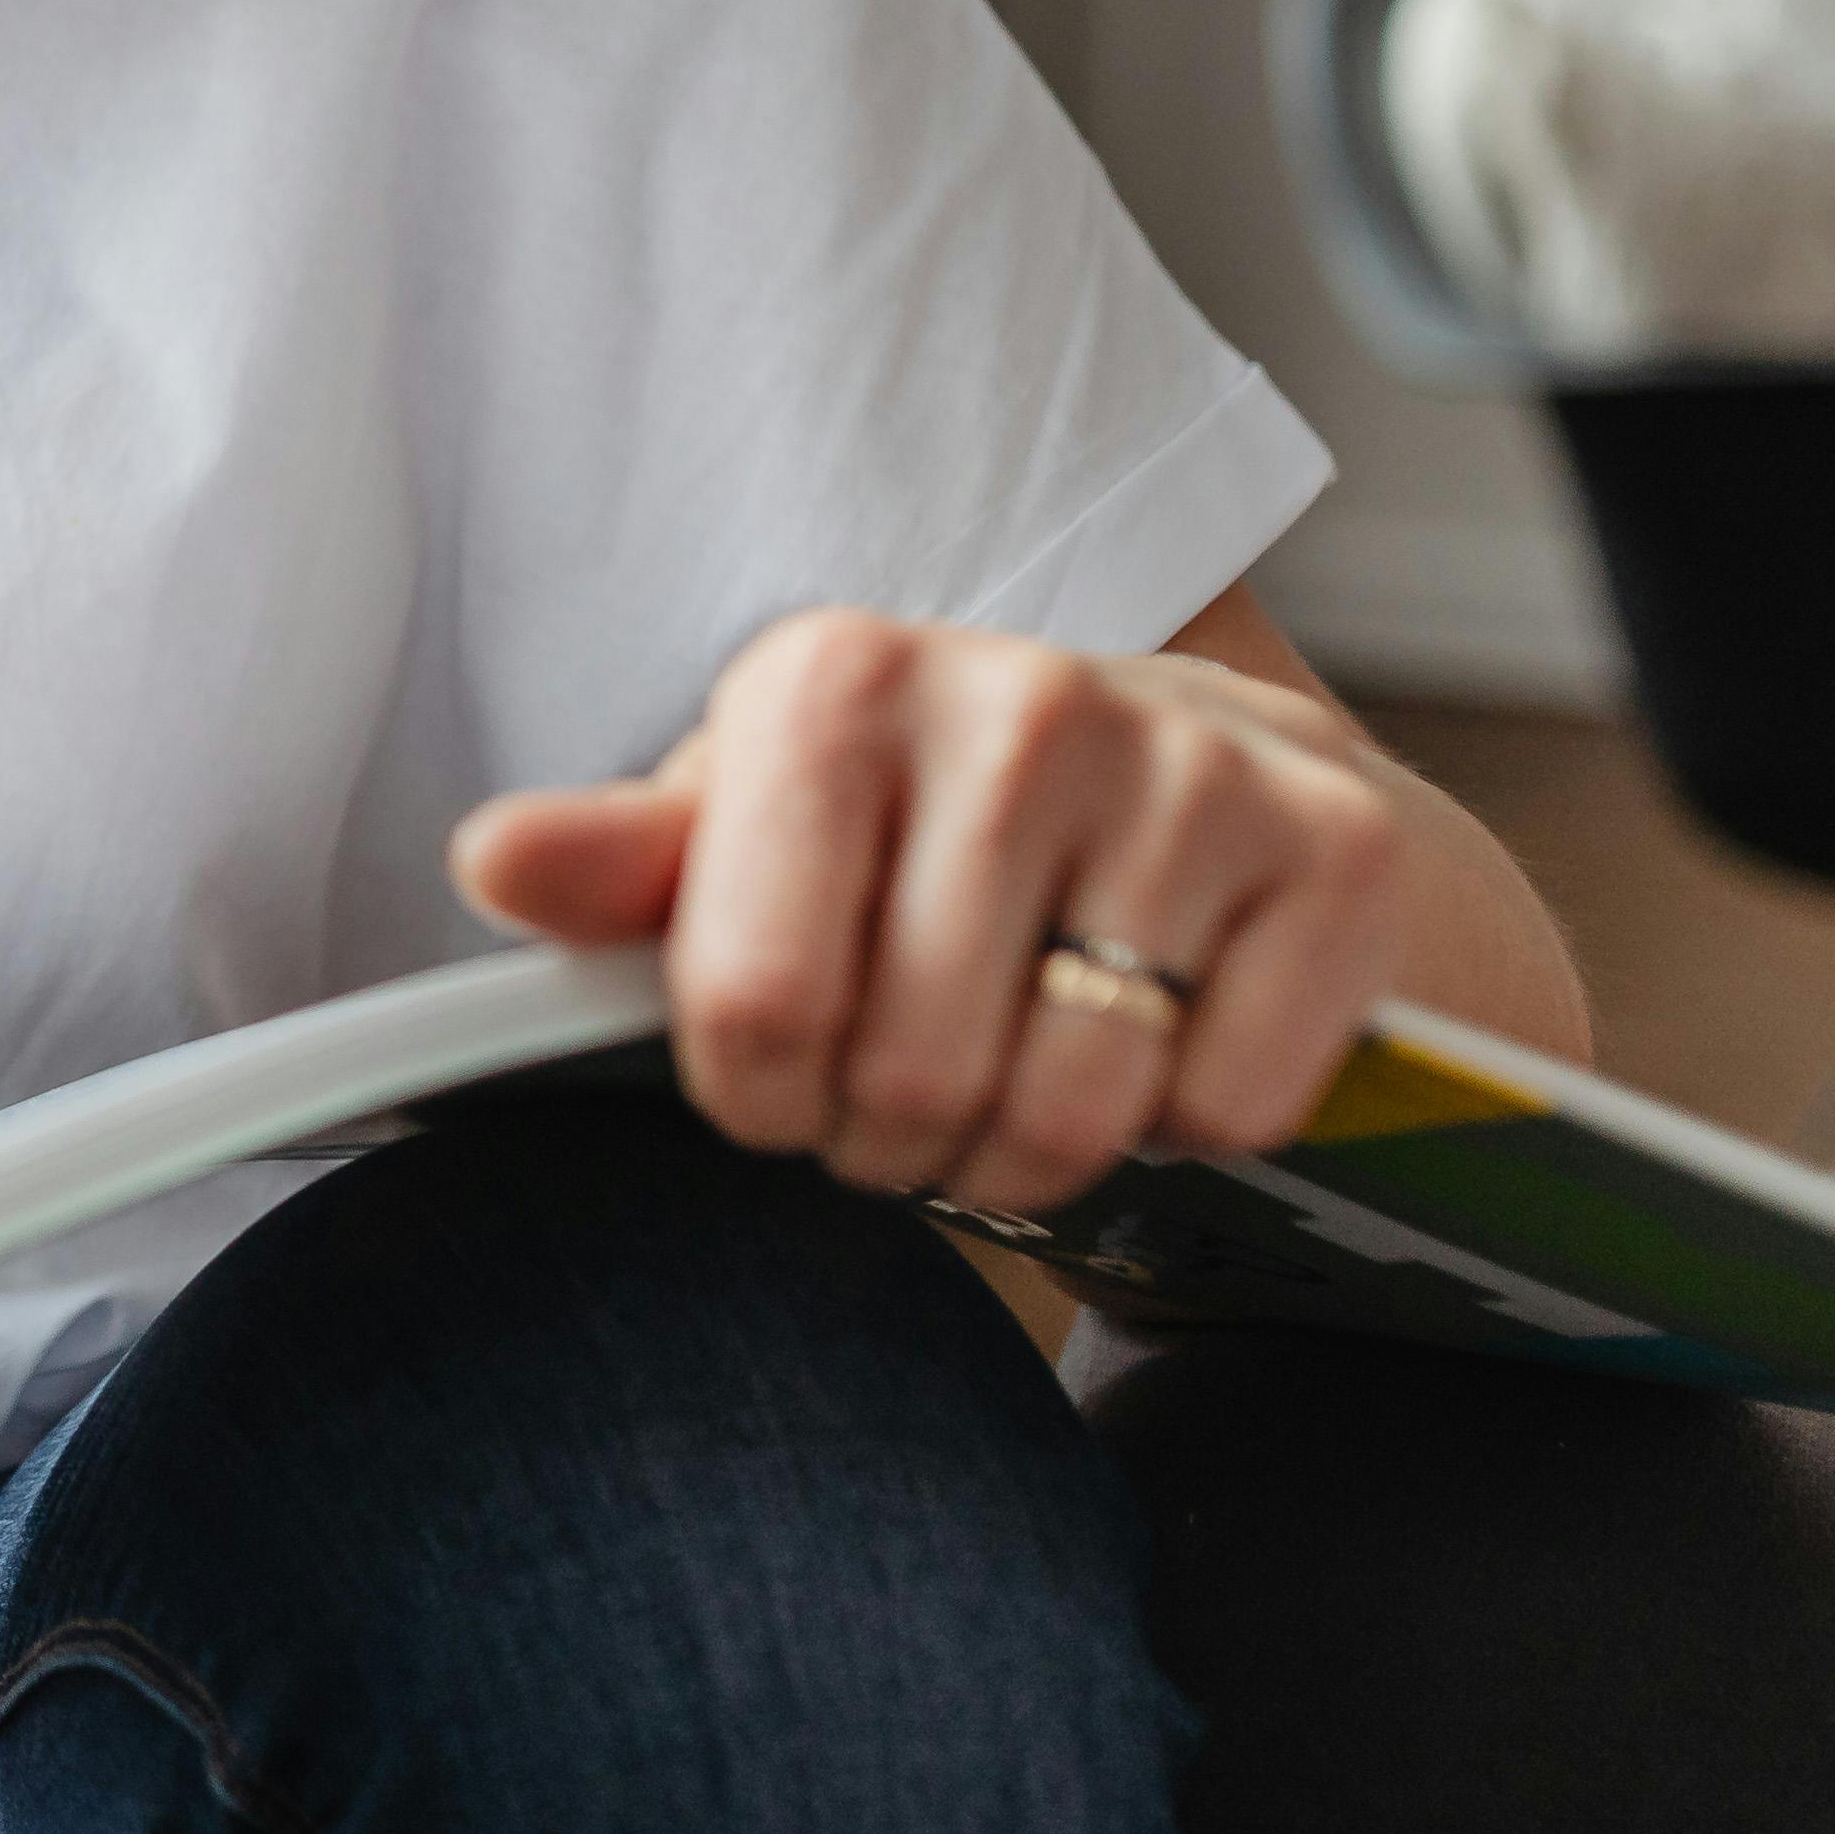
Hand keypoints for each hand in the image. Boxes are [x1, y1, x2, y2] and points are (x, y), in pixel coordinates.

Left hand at [444, 608, 1417, 1218]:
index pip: (752, 1006)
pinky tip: (1160, 1032)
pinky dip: (1186, 1124)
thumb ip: (623, 867)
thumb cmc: (926, 825)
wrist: (1204, 781)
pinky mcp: (1339, 851)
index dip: (758, 1096)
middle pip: (908, 1077)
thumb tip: (495, 862)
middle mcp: (1018, 698)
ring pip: (1071, 1109)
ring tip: (1018, 1074)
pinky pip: (1226, 1107)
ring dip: (1031, 1151)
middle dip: (895, 1134)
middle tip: (914, 1087)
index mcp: (832, 682)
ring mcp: (1190, 767)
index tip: (783, 1073)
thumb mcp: (754, 827)